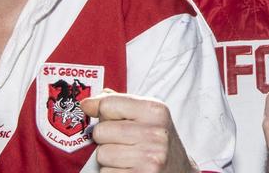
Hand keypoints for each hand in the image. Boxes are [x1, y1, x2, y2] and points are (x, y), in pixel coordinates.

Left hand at [80, 89, 195, 171]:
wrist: (180, 171)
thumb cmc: (159, 142)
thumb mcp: (147, 115)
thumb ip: (119, 104)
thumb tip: (88, 103)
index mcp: (155, 111)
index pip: (108, 104)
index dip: (100, 111)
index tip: (101, 115)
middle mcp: (154, 134)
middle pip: (100, 131)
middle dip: (105, 138)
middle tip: (122, 141)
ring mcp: (148, 159)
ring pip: (101, 154)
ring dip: (109, 158)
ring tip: (127, 156)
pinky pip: (106, 172)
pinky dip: (112, 172)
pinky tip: (128, 168)